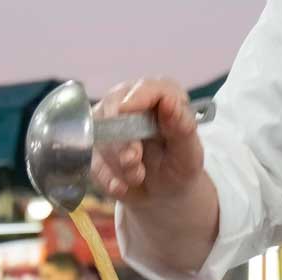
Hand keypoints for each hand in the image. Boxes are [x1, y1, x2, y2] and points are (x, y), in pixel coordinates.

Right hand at [91, 78, 204, 200]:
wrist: (165, 191)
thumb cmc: (180, 166)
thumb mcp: (189, 153)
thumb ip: (183, 127)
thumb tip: (168, 101)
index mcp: (162, 95)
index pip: (147, 87)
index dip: (136, 97)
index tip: (126, 111)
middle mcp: (132, 99)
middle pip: (114, 108)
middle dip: (123, 142)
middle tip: (136, 165)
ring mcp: (109, 119)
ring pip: (100, 134)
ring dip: (117, 162)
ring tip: (138, 177)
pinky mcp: (95, 142)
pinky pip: (92, 158)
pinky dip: (106, 176)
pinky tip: (121, 187)